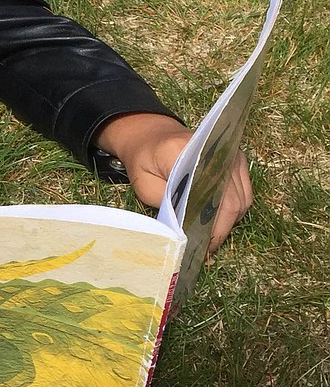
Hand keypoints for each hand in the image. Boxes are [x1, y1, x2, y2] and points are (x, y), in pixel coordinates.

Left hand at [96, 113, 253, 256]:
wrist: (152, 136)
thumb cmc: (144, 160)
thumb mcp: (143, 183)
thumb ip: (164, 202)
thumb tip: (185, 226)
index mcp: (188, 154)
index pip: (211, 196)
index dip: (211, 226)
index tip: (203, 247)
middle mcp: (217, 152)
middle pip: (232, 201)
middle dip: (220, 230)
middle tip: (206, 249)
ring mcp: (230, 155)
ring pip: (242, 201)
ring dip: (229, 222)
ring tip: (209, 237)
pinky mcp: (236, 159)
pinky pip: (244, 193)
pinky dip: (234, 210)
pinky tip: (216, 220)